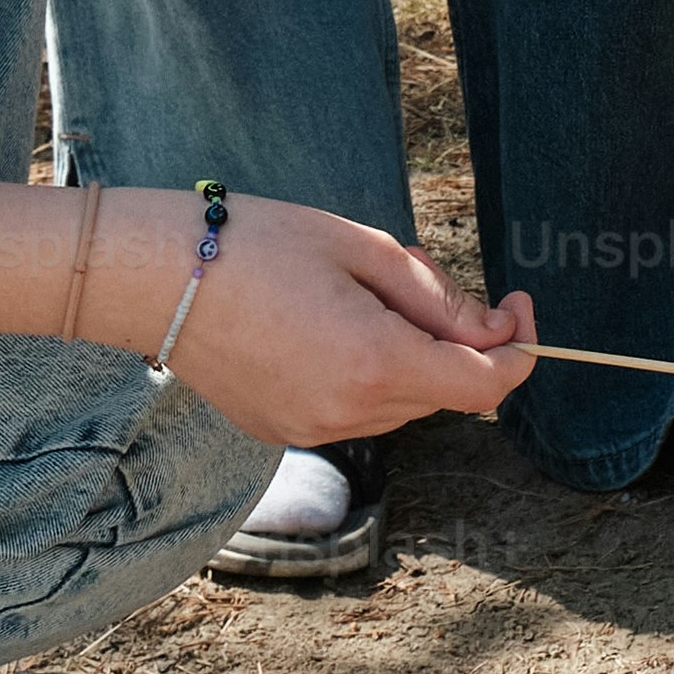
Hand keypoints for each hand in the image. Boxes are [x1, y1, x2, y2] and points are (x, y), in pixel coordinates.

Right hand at [145, 196, 542, 446]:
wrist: (153, 275)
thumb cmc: (258, 242)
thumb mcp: (364, 249)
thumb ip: (439, 296)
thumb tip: (496, 330)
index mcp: (375, 362)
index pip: (484, 383)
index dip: (519, 348)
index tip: (517, 304)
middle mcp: (347, 412)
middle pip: (443, 391)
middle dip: (454, 340)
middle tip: (415, 276)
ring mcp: (310, 430)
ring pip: (401, 404)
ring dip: (408, 358)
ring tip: (357, 295)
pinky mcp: (281, 430)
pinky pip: (354, 410)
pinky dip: (366, 375)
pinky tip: (324, 326)